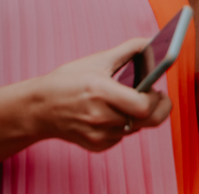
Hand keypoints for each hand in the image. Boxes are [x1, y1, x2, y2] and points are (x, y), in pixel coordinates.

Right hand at [32, 38, 171, 151]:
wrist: (40, 108)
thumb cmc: (67, 82)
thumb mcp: (95, 61)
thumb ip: (126, 51)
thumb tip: (150, 43)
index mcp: (99, 91)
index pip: (143, 106)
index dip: (156, 101)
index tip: (158, 91)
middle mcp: (100, 116)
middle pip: (146, 121)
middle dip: (158, 109)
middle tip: (158, 98)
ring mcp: (98, 134)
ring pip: (135, 128)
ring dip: (138, 117)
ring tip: (127, 102)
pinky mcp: (97, 146)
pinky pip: (122, 137)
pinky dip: (122, 126)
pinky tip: (111, 115)